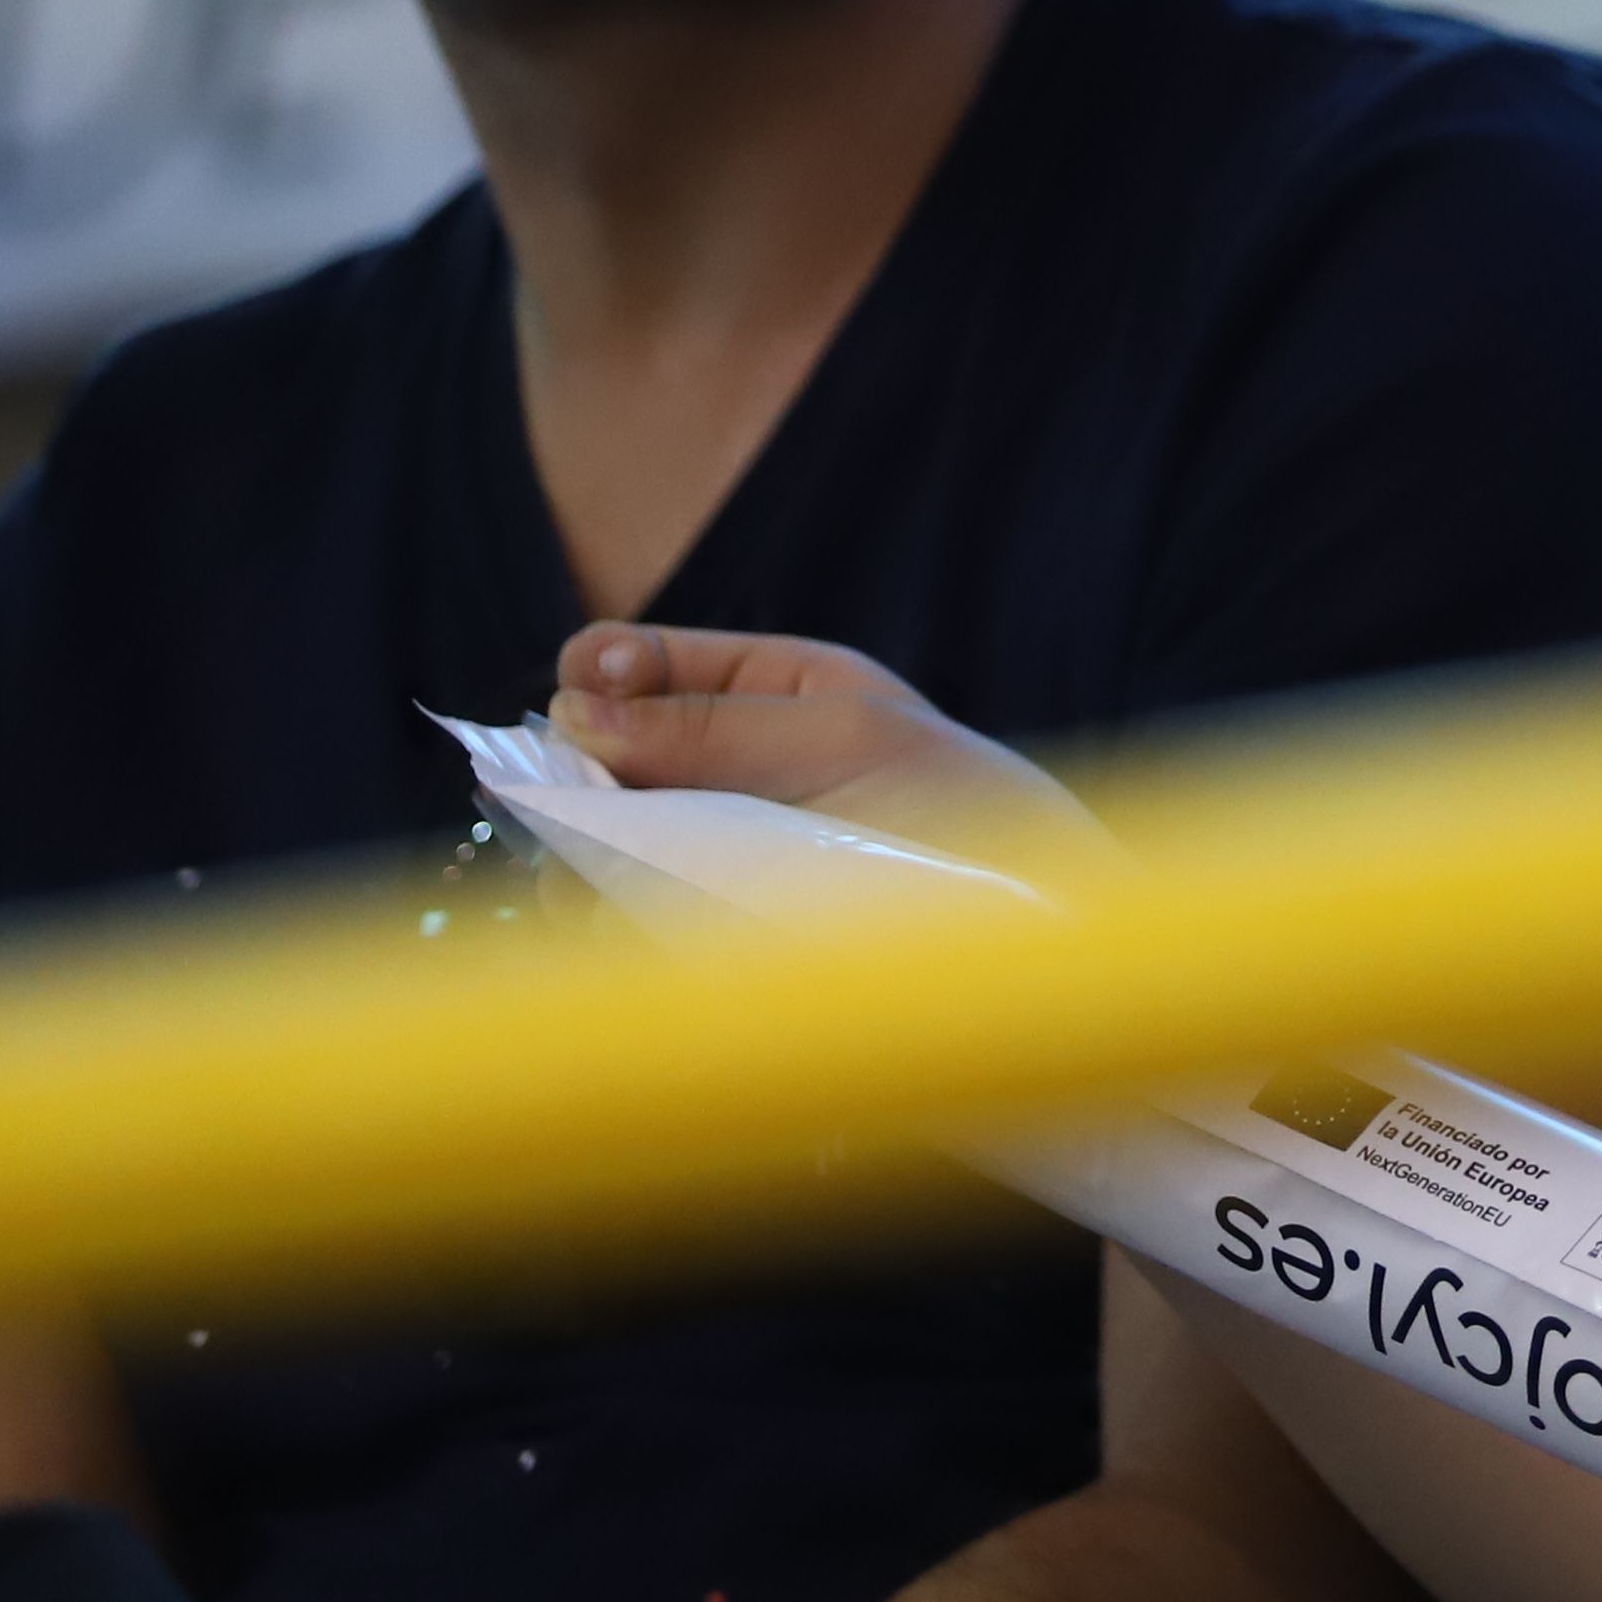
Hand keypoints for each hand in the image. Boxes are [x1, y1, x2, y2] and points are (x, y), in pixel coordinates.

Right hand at [548, 623, 1108, 879]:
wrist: (1034, 933)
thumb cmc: (965, 811)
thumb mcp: (847, 742)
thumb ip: (715, 728)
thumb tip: (574, 708)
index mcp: (766, 692)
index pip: (638, 665)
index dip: (596, 672)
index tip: (581, 694)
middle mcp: (724, 768)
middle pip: (595, 758)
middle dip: (566, 775)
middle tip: (567, 799)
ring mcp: (710, 854)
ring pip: (593, 849)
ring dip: (573, 860)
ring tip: (587, 881)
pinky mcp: (711, 937)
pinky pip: (627, 925)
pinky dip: (607, 923)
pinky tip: (615, 926)